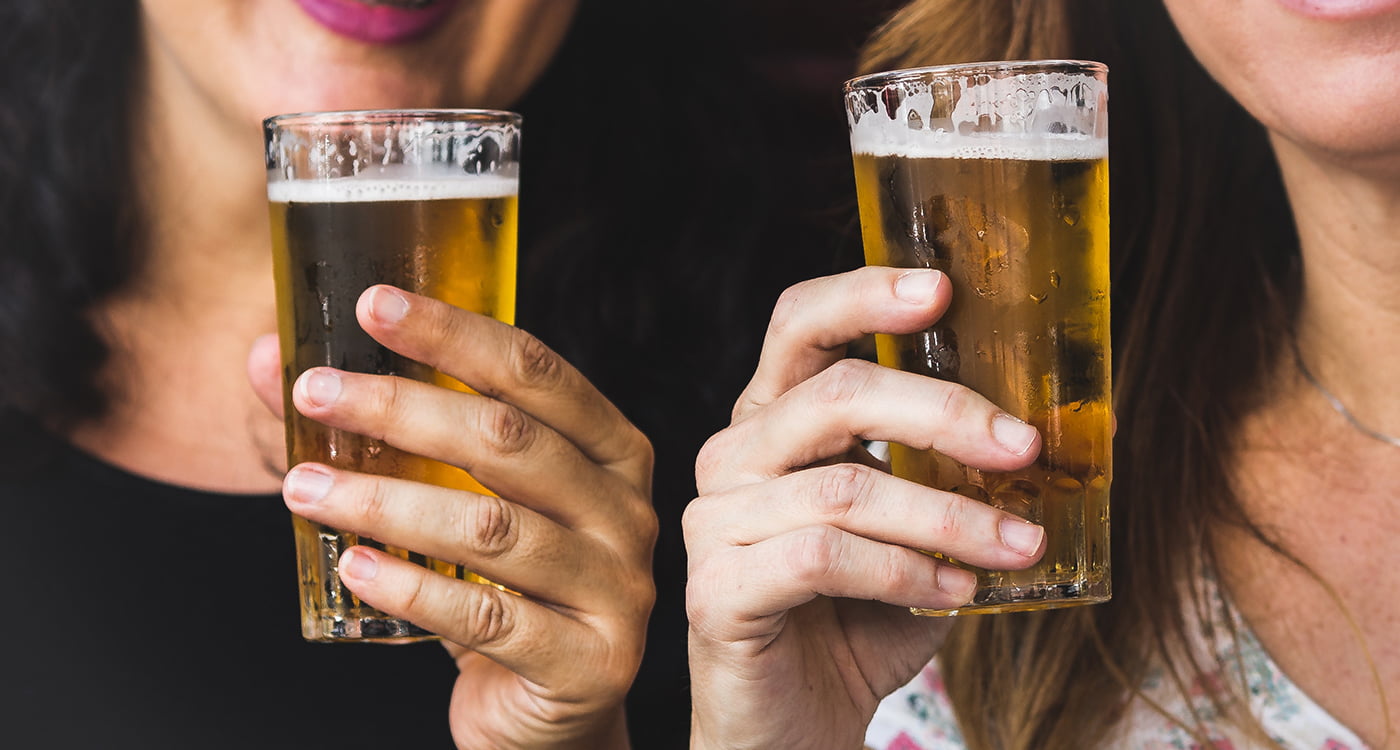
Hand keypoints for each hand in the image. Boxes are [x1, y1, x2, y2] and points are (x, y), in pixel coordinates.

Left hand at [248, 285, 655, 748]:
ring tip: (303, 488)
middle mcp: (626, 510)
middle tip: (313, 393)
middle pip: (509, 440)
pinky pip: (488, 618)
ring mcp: (616, 588)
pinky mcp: (588, 661)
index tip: (371, 306)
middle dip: (400, 408)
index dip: (453, 333)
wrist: (551, 709)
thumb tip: (266, 362)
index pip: (536, 371)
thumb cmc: (504, 587)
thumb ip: (385, 432)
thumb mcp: (461, 499)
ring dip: (385, 500)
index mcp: (612, 450)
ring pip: (492, 527)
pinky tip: (350, 566)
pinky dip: (412, 587)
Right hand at [684, 267, 1045, 749]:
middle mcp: (734, 457)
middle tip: (1023, 447)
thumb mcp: (917, 532)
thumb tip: (1051, 434)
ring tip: (1019, 544)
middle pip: (833, 395)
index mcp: (775, 422)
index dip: (863, 295)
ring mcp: (716, 522)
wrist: (797, 726)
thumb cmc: (857, 621)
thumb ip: (952, 478)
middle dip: (943, 413)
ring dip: (950, 515)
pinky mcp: (717, 589)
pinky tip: (958, 590)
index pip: (800, 326)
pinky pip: (825, 558)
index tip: (942, 289)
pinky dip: (906, 571)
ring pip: (845, 486)